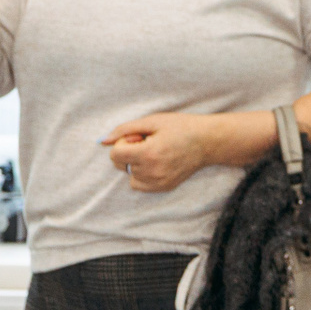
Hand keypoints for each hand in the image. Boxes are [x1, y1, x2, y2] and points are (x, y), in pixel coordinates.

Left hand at [103, 113, 223, 192]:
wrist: (207, 142)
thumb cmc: (181, 127)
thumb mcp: (152, 121)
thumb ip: (124, 130)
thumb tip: (103, 140)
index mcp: (148, 154)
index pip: (115, 155)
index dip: (123, 142)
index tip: (139, 137)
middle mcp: (152, 172)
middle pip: (121, 166)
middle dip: (129, 153)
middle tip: (149, 143)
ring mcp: (159, 182)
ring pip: (130, 176)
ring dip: (136, 164)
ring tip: (155, 153)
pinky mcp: (164, 187)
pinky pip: (140, 185)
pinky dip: (143, 175)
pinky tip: (157, 163)